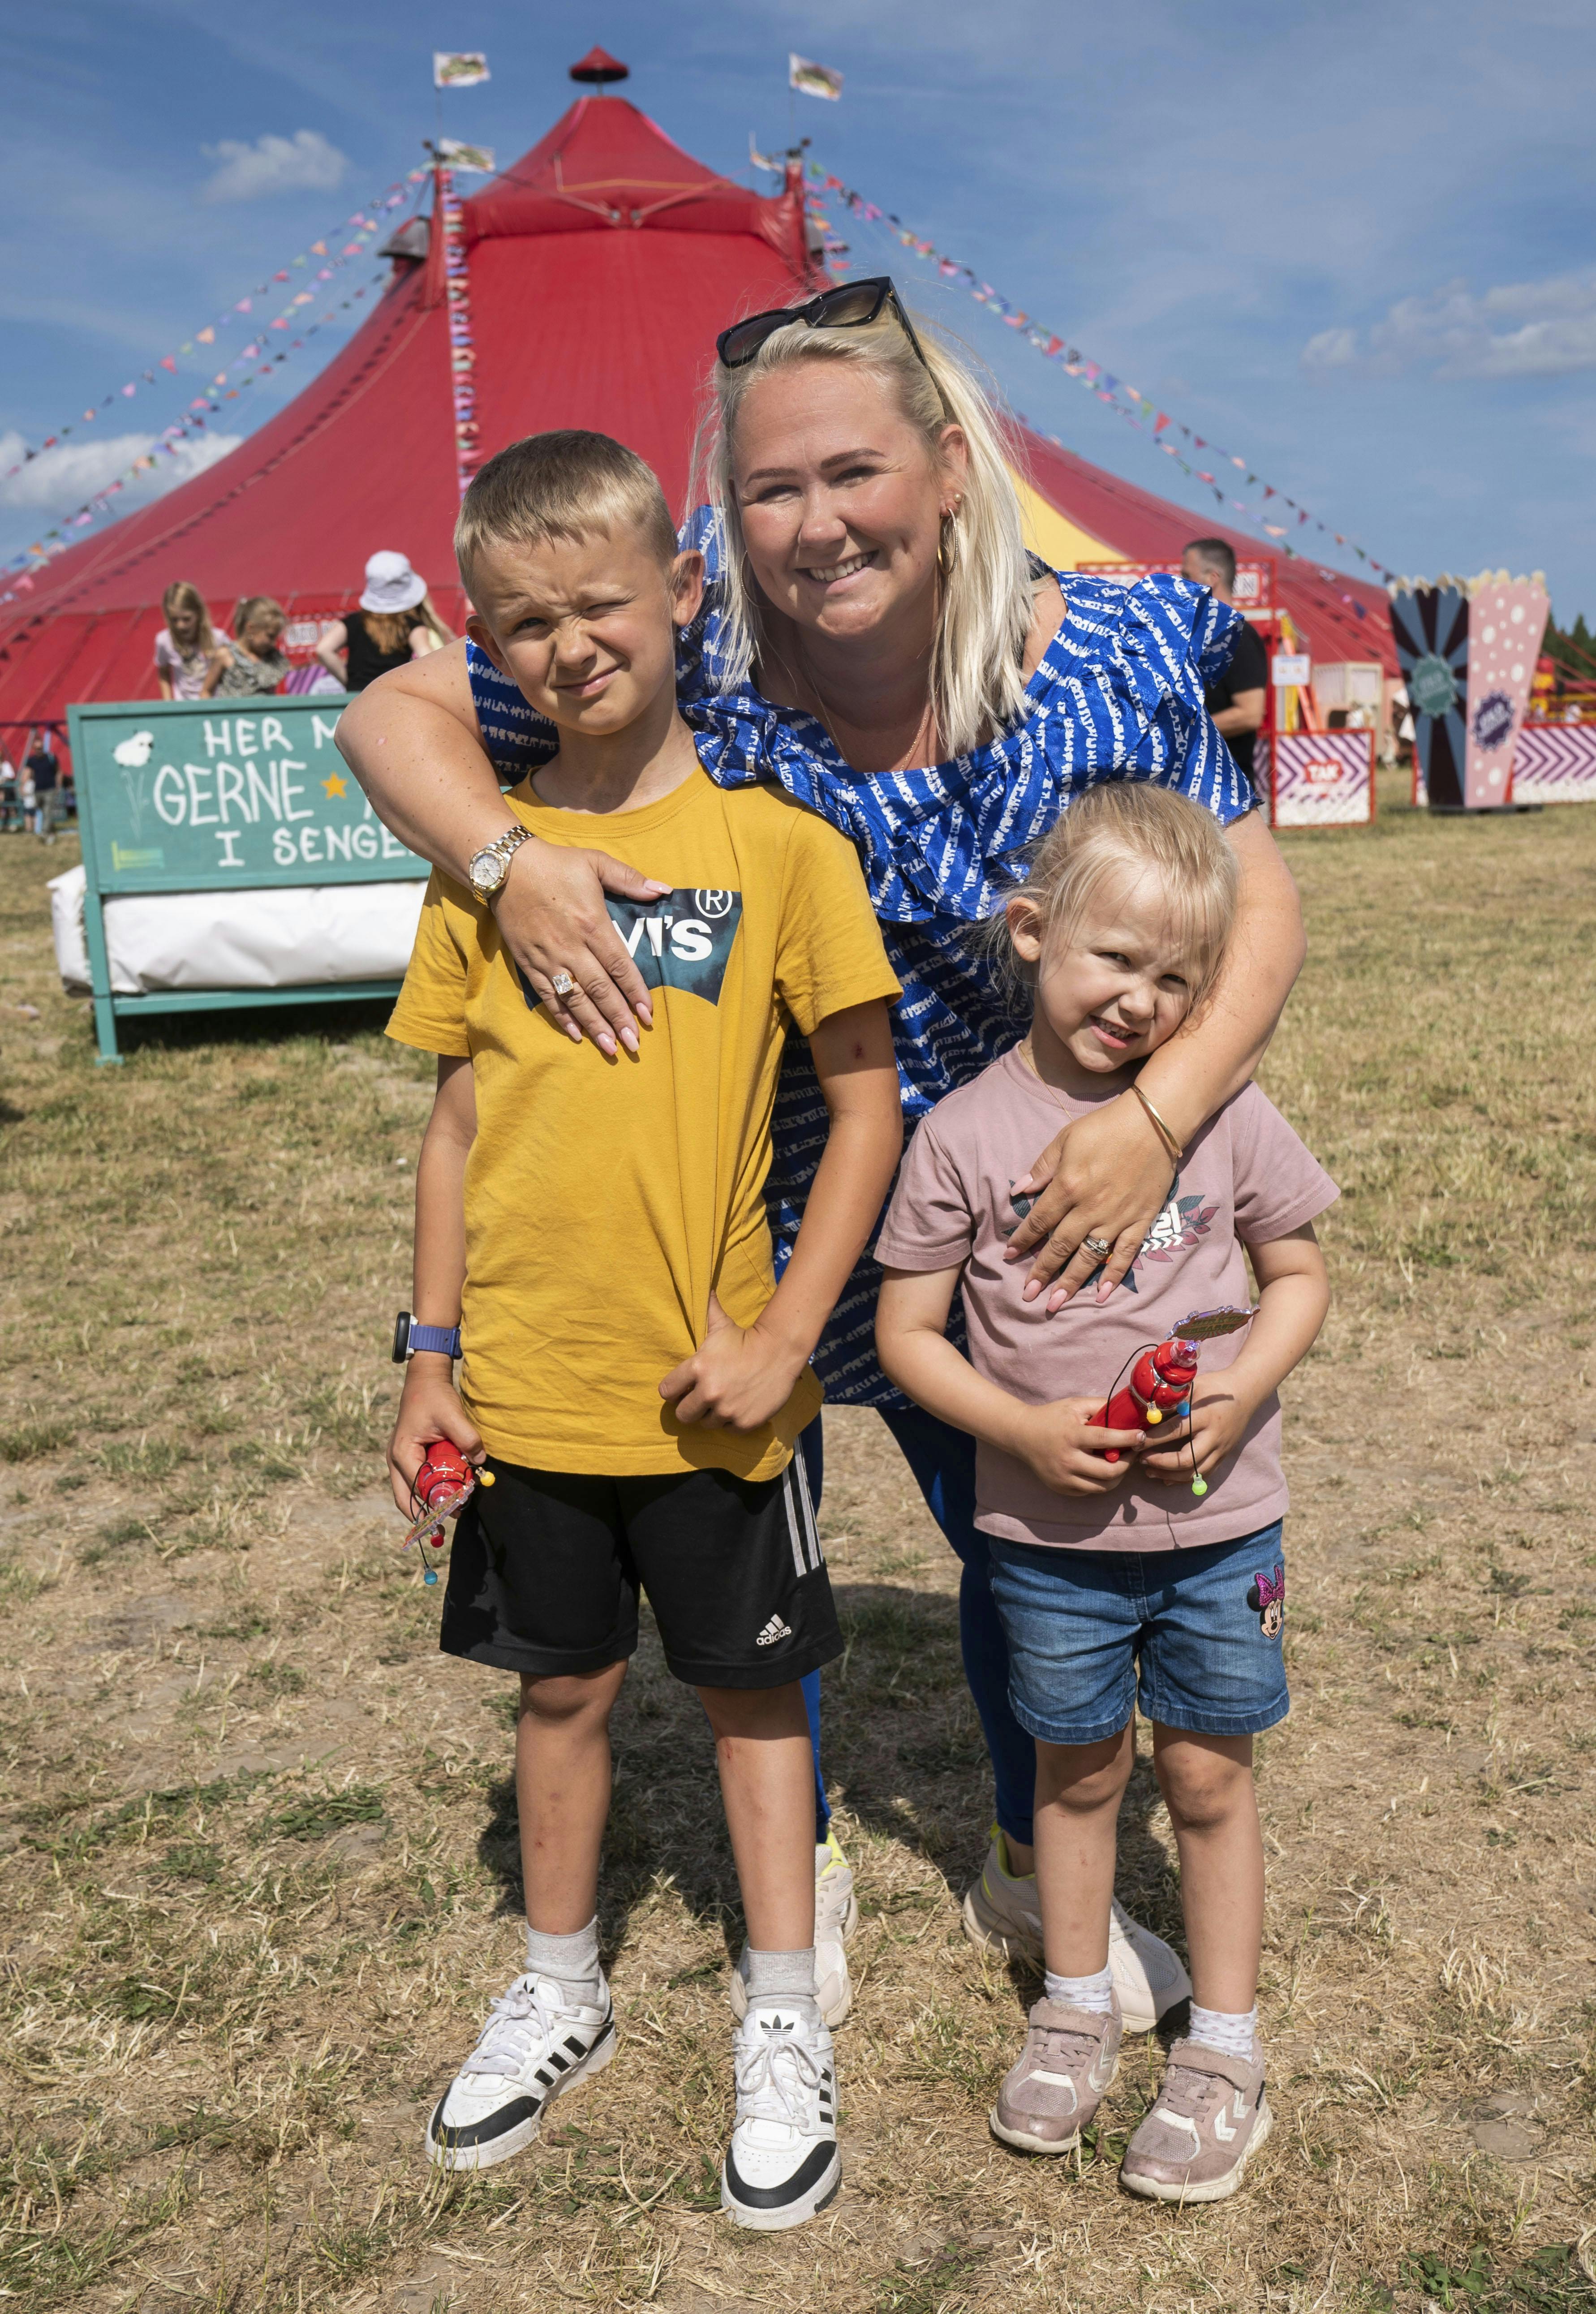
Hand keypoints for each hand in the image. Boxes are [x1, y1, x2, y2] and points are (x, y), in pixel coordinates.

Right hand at [387, 1357, 483, 1514]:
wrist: (424, 1381)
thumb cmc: (435, 1397)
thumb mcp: (452, 1415)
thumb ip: (467, 1439)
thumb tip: (480, 1463)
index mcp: (402, 1452)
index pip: (418, 1487)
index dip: (436, 1501)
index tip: (456, 1510)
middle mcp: (395, 1460)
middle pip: (405, 1499)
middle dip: (424, 1515)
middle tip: (446, 1527)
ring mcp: (399, 1460)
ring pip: (408, 1494)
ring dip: (426, 1506)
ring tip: (448, 1516)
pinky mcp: (408, 1458)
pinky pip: (415, 1482)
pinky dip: (427, 1492)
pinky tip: (445, 1496)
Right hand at [494, 838, 670, 1060]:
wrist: (505, 867)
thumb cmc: (555, 864)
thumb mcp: (596, 862)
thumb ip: (630, 879)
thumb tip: (663, 890)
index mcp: (592, 924)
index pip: (620, 966)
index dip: (636, 992)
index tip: (649, 1015)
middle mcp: (572, 946)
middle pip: (600, 989)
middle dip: (619, 1019)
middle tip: (634, 1045)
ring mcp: (549, 957)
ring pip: (575, 998)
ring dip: (594, 1025)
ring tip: (611, 1048)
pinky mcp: (529, 962)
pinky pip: (547, 995)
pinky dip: (562, 1016)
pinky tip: (576, 1034)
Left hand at [659, 1294, 807, 1432]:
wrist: (781, 1351)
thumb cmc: (746, 1338)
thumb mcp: (722, 1325)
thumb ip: (706, 1311)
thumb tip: (702, 1288)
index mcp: (697, 1368)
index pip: (666, 1391)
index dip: (673, 1390)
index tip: (681, 1388)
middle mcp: (709, 1392)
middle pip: (683, 1415)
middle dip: (690, 1408)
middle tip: (701, 1400)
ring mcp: (727, 1410)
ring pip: (706, 1423)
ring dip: (713, 1415)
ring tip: (724, 1401)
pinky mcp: (743, 1423)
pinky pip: (728, 1429)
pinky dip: (732, 1421)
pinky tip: (739, 1407)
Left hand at [1002, 1091, 1174, 1309]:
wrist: (1154, 1123)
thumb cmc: (1106, 1127)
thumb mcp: (1066, 1139)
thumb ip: (1042, 1168)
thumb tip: (1019, 1191)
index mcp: (1068, 1186)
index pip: (1039, 1221)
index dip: (1023, 1240)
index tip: (1009, 1257)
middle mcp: (1090, 1208)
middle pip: (1060, 1246)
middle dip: (1041, 1273)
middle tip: (1027, 1295)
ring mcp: (1117, 1217)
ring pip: (1089, 1257)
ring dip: (1070, 1283)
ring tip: (1054, 1304)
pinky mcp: (1141, 1221)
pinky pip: (1125, 1254)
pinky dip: (1113, 1276)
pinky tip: (1102, 1295)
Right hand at [1009, 1397, 1144, 1496]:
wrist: (1022, 1435)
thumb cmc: (1052, 1417)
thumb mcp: (1075, 1405)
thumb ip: (1101, 1406)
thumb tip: (1128, 1411)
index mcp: (1071, 1436)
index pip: (1105, 1440)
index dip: (1127, 1439)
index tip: (1142, 1436)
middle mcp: (1067, 1461)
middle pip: (1109, 1472)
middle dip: (1127, 1463)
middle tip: (1133, 1452)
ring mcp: (1064, 1478)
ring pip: (1103, 1487)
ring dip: (1117, 1476)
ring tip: (1120, 1462)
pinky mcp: (1062, 1488)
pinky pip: (1090, 1490)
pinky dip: (1101, 1482)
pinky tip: (1101, 1469)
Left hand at [1135, 1376, 1252, 1484]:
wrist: (1246, 1393)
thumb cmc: (1214, 1387)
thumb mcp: (1193, 1387)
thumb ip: (1173, 1401)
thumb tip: (1146, 1414)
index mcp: (1205, 1416)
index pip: (1176, 1431)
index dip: (1154, 1439)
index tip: (1136, 1442)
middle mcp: (1215, 1436)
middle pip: (1186, 1459)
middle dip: (1160, 1463)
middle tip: (1141, 1459)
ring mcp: (1221, 1449)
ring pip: (1195, 1472)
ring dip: (1170, 1476)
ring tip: (1149, 1471)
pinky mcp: (1224, 1456)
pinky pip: (1203, 1475)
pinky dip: (1184, 1479)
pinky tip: (1167, 1479)